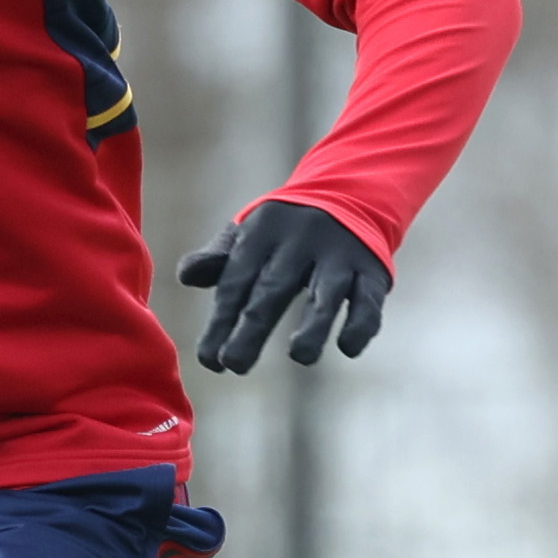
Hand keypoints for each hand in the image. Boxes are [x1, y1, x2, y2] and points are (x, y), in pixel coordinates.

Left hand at [176, 200, 389, 371]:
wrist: (347, 193)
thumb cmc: (285, 231)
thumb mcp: (249, 235)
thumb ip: (220, 258)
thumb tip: (186, 275)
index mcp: (263, 231)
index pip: (237, 280)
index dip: (222, 320)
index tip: (209, 360)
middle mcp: (301, 239)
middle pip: (274, 288)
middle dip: (252, 328)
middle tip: (233, 364)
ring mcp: (339, 254)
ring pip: (327, 291)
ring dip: (315, 324)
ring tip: (300, 356)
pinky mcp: (371, 268)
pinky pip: (368, 298)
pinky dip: (361, 322)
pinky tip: (347, 348)